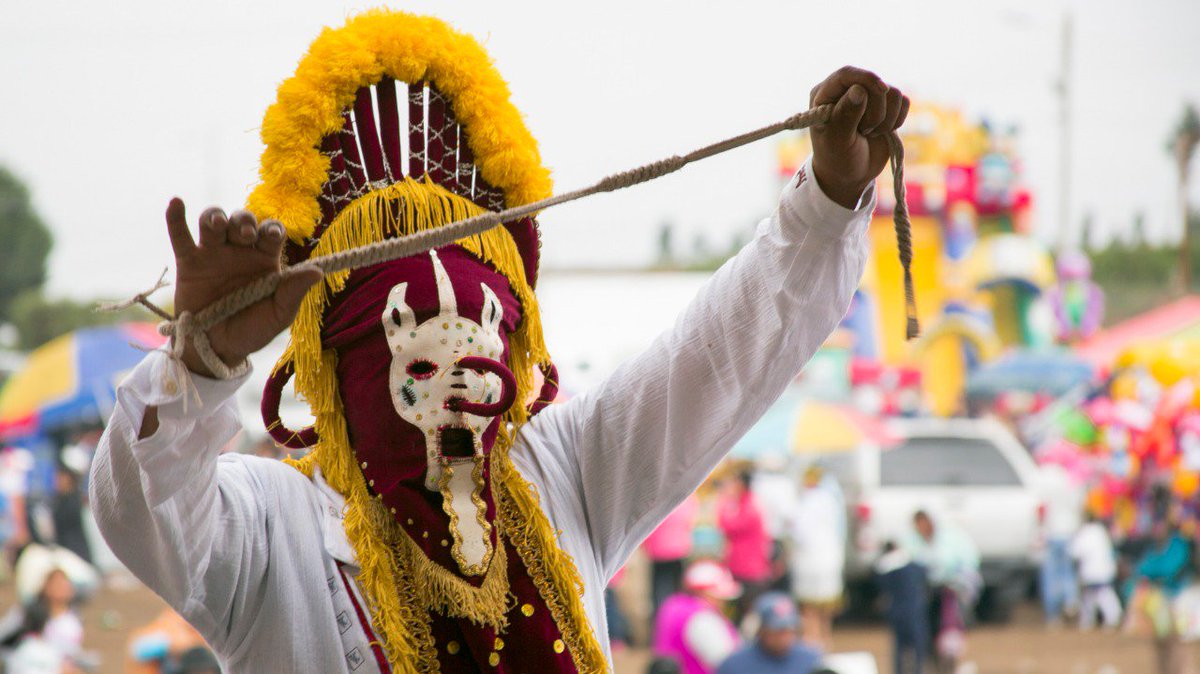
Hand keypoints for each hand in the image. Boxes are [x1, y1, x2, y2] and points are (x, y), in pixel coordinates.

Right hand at [165, 198, 321, 376]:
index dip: (271, 228)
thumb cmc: (253, 330)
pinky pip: (180, 236)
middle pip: (241, 219)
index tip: (272, 236)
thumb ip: (294, 292)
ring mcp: (213, 254)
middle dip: (243, 220)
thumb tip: (318, 272)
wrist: (218, 349)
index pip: (270, 231)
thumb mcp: (278, 315)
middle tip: (245, 234)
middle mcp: (239, 251)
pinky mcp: (188, 263)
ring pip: (211, 221)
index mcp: (265, 259)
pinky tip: (176, 202)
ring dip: (214, 216)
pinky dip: (176, 218)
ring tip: (217, 225)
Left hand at [809, 66, 909, 208]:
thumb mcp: (837, 141)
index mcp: (824, 94)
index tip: (881, 90)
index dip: (866, 78)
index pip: (846, 74)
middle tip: (862, 132)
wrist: (850, 175)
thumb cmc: (836, 158)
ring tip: (869, 133)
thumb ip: (846, 115)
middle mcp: (846, 89)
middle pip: (874, 84)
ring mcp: (868, 96)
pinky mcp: (886, 105)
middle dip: (875, 112)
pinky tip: (883, 132)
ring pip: (892, 93)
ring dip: (886, 119)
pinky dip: (898, 119)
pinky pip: (904, 101)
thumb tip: (859, 90)